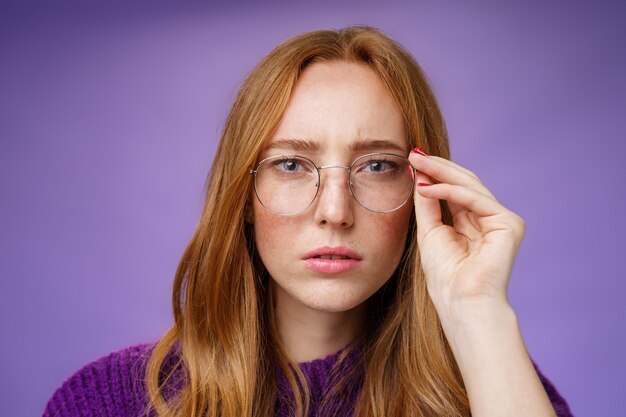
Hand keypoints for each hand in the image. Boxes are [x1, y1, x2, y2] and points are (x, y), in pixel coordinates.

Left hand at [408, 148, 525, 322]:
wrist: (460, 302)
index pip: (454, 189)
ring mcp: (501, 220)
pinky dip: (449, 191)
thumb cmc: (445, 277)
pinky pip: (475, 199)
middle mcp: (489, 218)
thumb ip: (427, 203)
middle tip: (413, 153)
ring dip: (441, 172)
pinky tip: (426, 187)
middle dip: (437, 166)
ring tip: (416, 162)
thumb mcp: (430, 231)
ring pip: (470, 185)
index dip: (434, 173)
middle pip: (463, 182)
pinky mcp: (508, 224)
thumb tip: (419, 173)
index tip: (411, 158)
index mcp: (472, 222)